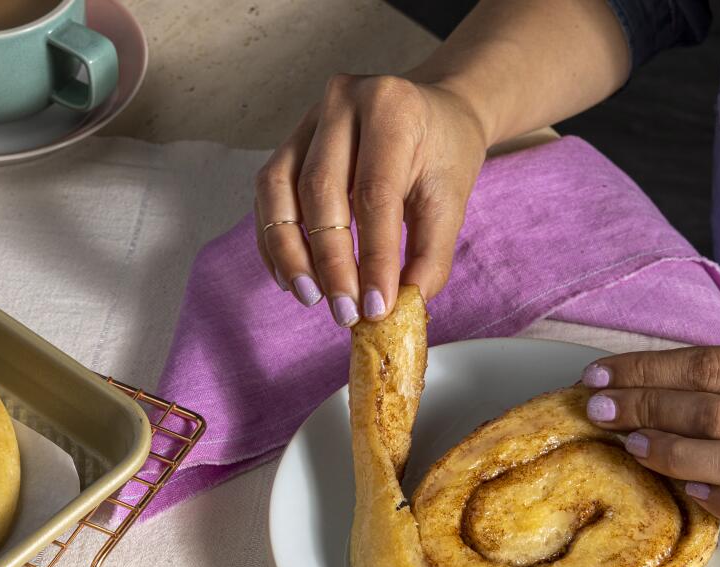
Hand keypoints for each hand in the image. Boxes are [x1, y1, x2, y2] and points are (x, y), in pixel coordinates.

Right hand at [253, 74, 487, 325]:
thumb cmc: (443, 153)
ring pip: (278, 190)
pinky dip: (274, 240)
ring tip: (310, 297)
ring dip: (289, 252)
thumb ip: (429, 256)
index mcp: (391, 107)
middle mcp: (342, 101)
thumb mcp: (451, 201)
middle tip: (344, 311)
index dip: (373, 257)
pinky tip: (291, 277)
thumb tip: (400, 307)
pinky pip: (267, 194)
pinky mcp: (289, 141)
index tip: (375, 307)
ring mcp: (308, 118)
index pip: (374, 193)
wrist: (434, 109)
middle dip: (329, 261)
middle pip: (320, 190)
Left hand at [580, 336, 719, 537]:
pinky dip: (712, 500)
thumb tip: (638, 379)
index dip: (647, 372)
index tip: (600, 376)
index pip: (712, 366)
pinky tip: (681, 487)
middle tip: (598, 411)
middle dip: (645, 411)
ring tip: (631, 445)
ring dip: (671, 456)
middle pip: (716, 414)